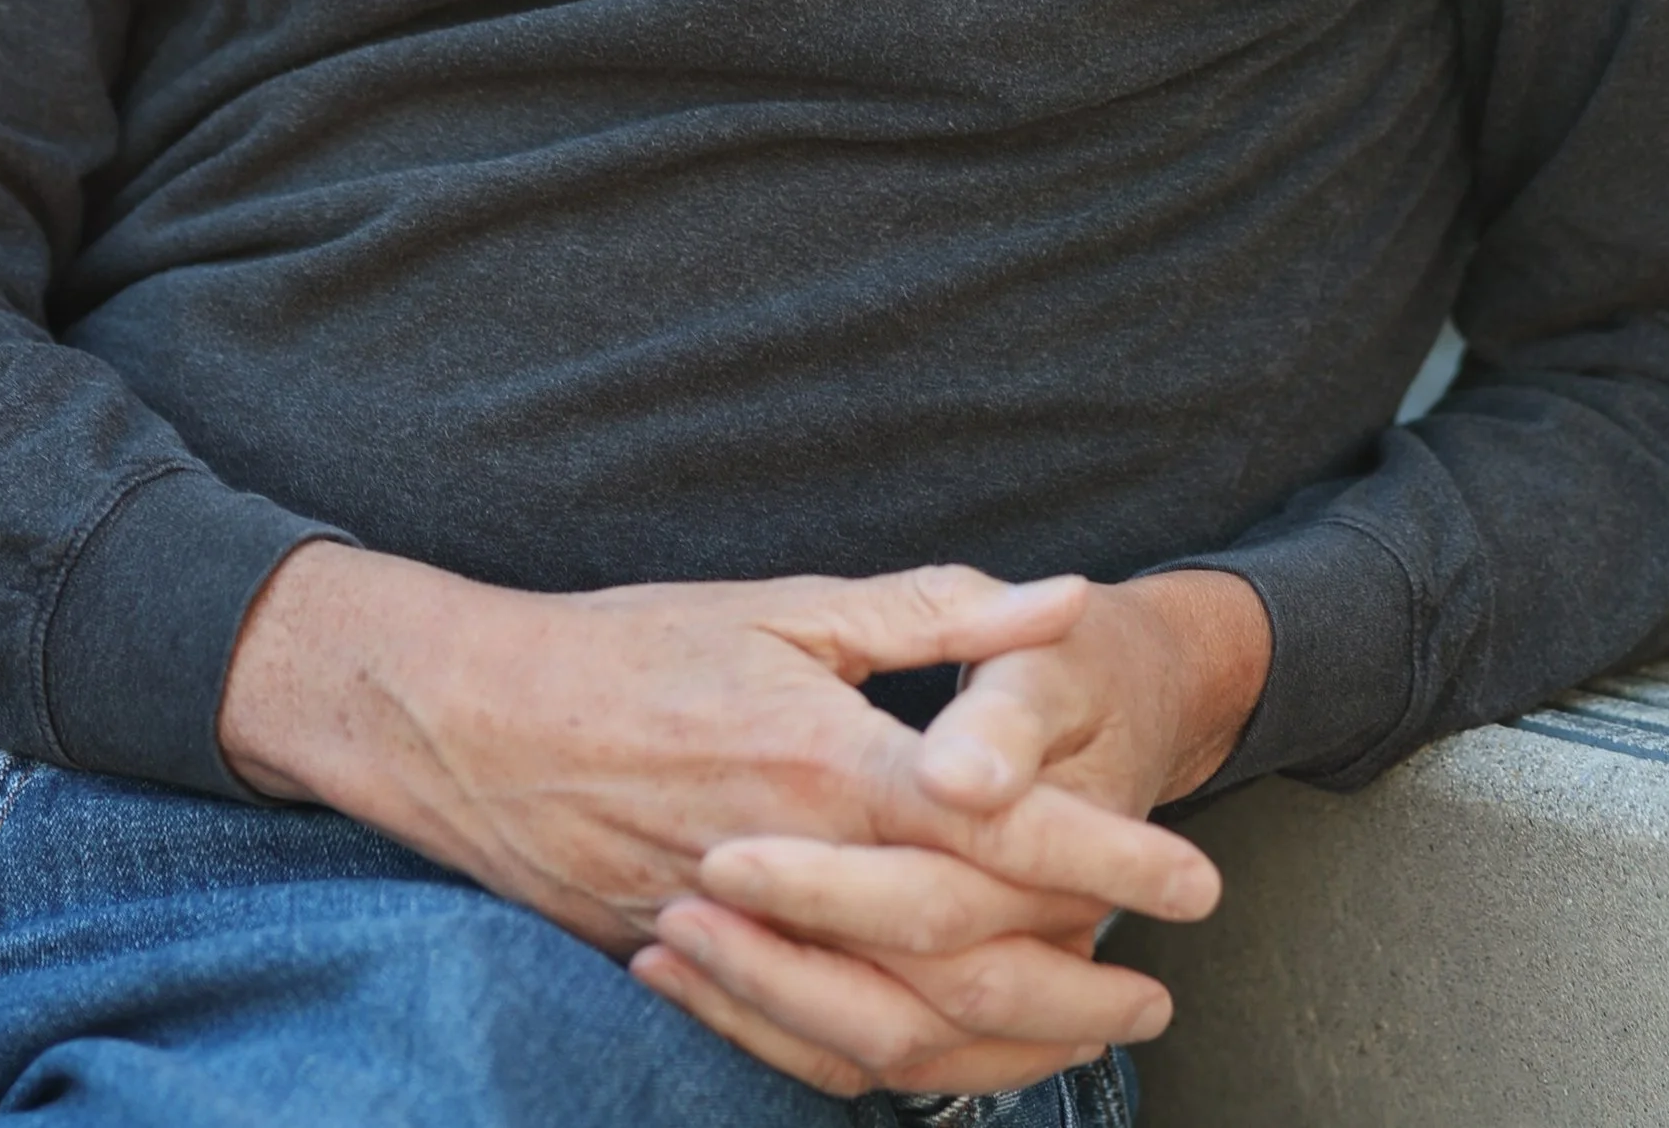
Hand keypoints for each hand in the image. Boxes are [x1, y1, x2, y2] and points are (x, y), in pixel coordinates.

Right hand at [638, 569, 1271, 1099]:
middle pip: (968, 956)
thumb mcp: (787, 608)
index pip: (1000, 827)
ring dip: (1005, 1048)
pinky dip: (896, 1071)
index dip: (1109, 856)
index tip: (1196, 880)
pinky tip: (950, 1060)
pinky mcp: (698, 979)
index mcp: (826, 761)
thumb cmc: (633, 645)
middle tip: (1161, 990)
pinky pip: (812, 1057)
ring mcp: (744, 939)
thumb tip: (1059, 597)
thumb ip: (932, 611)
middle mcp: (794, 865)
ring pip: (899, 1031)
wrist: (472, 722)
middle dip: (1080, 981)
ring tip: (1083, 1037)